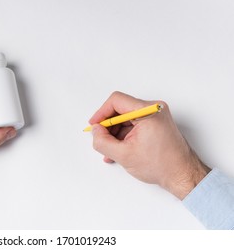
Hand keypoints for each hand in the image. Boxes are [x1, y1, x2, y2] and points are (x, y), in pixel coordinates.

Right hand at [89, 91, 209, 199]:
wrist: (182, 175)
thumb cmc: (162, 165)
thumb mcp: (124, 155)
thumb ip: (103, 141)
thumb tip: (94, 131)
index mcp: (148, 111)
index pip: (116, 101)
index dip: (101, 113)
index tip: (94, 125)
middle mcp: (153, 109)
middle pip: (120, 109)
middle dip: (108, 126)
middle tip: (101, 139)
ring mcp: (155, 116)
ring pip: (125, 119)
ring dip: (114, 133)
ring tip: (110, 150)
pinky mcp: (155, 124)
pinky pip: (133, 125)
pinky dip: (123, 136)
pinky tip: (118, 150)